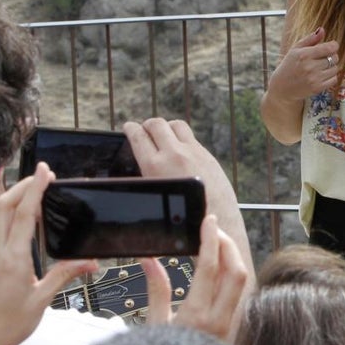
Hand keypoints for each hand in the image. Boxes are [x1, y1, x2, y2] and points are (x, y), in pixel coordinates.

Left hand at [0, 164, 98, 344]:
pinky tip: (24, 219)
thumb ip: (66, 275)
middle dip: (23, 187)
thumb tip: (92, 262)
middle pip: (4, 207)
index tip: (45, 171)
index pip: (25, 214)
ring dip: (13, 198)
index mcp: (14, 258)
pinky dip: (8, 215)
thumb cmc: (9, 324)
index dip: (36, 189)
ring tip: (35, 192)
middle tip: (44, 177)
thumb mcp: (42, 299)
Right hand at [124, 118, 255, 288]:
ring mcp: (193, 151)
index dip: (130, 128)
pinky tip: (180, 146)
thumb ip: (148, 177)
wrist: (216, 220)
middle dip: (147, 124)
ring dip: (166, 127)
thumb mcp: (156, 197)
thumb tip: (143, 165)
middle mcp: (174, 154)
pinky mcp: (207, 155)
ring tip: (162, 133)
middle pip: (156, 124)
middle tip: (144, 128)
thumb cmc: (183, 218)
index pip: (138, 137)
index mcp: (154, 166)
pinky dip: (182, 138)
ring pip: (176, 125)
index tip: (128, 126)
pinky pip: (191, 138)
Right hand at [141, 215, 248, 340]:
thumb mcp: (153, 325)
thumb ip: (156, 289)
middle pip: (236, 270)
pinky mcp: (233, 327)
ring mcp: (229, 324)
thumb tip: (149, 259)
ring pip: (241, 281)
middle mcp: (219, 319)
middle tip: (212, 230)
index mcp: (196, 316)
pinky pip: (238, 294)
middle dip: (227, 244)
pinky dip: (230, 275)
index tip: (208, 220)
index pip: (210, 266)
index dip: (210, 238)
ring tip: (214, 245)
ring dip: (231, 258)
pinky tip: (218, 269)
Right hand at [268, 27, 340, 101]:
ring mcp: (314, 78)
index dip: (334, 45)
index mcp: (304, 54)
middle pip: (334, 58)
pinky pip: (334, 79)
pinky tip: (322, 75)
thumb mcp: (296, 49)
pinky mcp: (317, 88)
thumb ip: (310, 39)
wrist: (282, 88)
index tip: (332, 46)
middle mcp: (309, 66)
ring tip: (321, 67)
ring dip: (331, 67)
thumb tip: (322, 29)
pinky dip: (331, 77)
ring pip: (335, 68)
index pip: (329, 48)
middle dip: (332, 56)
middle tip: (324, 58)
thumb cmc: (289, 66)